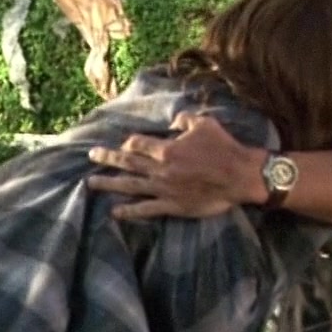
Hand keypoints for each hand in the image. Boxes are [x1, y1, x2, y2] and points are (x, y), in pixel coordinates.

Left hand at [87, 112, 266, 220]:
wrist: (240, 176)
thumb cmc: (224, 147)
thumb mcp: (204, 123)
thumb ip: (184, 120)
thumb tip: (172, 122)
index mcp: (167, 149)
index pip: (138, 144)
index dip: (128, 143)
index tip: (124, 144)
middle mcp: (161, 169)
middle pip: (127, 162)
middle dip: (107, 158)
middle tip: (91, 156)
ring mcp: (164, 189)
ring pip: (130, 186)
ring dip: (109, 183)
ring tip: (91, 183)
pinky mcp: (172, 206)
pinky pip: (146, 209)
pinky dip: (129, 211)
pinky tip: (115, 212)